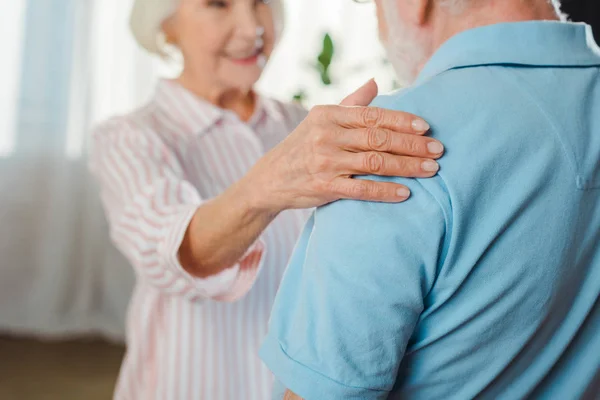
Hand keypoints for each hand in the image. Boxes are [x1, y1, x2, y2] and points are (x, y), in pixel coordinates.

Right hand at [244, 79, 443, 211]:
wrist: (270, 179)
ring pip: (375, 163)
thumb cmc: (301, 147)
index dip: (402, 121)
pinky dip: (385, 191)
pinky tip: (405, 192)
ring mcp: (326, 162)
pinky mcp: (325, 187)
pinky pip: (361, 189)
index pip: (372, 116)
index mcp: (328, 115)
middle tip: (438, 150)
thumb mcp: (320, 120)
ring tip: (431, 170)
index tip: (426, 127)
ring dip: (406, 167)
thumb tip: (375, 82)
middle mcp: (327, 136)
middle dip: (412, 145)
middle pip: (378, 139)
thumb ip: (350, 104)